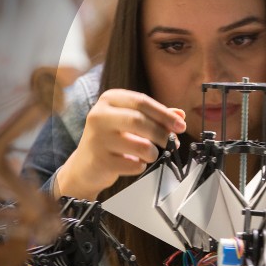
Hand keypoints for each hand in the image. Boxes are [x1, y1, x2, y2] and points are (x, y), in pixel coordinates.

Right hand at [56, 89, 185, 199]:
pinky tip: (135, 163)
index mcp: (109, 99)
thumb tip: (180, 115)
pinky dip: (140, 165)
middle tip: (173, 142)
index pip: (142, 101)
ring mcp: (97, 138)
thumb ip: (154, 117)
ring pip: (140, 145)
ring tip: (150, 154)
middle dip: (162, 133)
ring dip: (153, 152)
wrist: (85, 166)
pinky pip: (133, 164)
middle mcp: (99, 115)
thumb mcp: (129, 122)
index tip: (181, 125)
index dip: (164, 114)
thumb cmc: (111, 140)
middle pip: (140, 120)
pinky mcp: (100, 160)